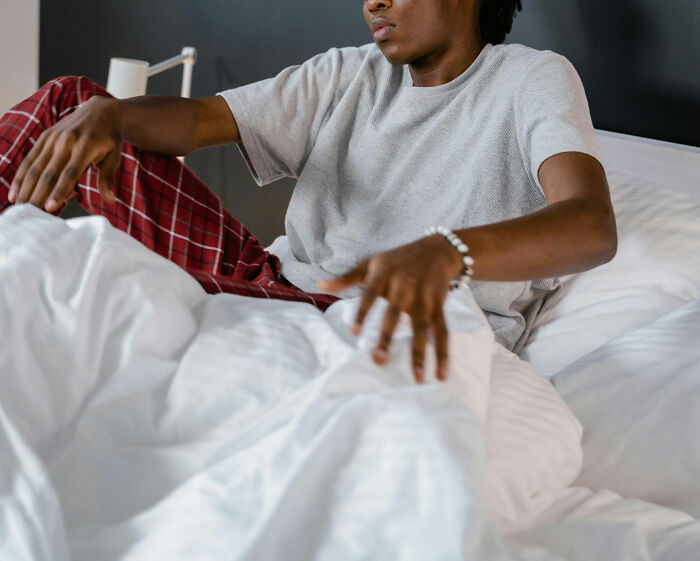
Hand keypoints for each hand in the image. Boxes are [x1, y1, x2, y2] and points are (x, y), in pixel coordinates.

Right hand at [8, 95, 122, 212]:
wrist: (101, 111)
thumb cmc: (110, 139)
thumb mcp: (114, 156)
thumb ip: (108, 177)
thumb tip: (110, 200)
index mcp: (84, 146)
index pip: (69, 173)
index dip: (59, 191)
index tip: (50, 207)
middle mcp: (65, 141)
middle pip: (48, 173)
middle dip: (38, 195)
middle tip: (30, 215)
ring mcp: (52, 139)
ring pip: (35, 167)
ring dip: (25, 189)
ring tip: (20, 209)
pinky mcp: (45, 138)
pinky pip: (30, 160)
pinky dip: (21, 177)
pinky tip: (15, 193)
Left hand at [319, 235, 461, 382]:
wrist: (437, 249)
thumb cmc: (398, 259)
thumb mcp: (372, 263)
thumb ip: (347, 277)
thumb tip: (319, 285)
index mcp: (384, 275)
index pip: (370, 295)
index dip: (362, 312)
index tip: (353, 333)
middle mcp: (405, 286)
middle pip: (396, 314)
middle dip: (388, 337)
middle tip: (379, 361)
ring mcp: (425, 297)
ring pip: (423, 327)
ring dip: (420, 353)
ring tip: (417, 378)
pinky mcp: (439, 306)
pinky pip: (442, 332)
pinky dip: (443, 353)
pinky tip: (441, 375)